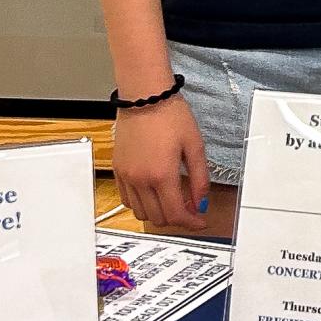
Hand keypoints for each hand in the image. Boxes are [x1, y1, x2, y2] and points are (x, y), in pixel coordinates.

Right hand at [114, 97, 209, 232]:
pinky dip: (140, 204)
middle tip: (189, 210)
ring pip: (140, 213)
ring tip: (172, 201)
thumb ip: (200, 178)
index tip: (199, 221)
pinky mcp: (118, 170)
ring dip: (158, 213)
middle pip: (158, 218)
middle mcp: (141, 179)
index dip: (191, 223)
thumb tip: (201, 202)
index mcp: (162, 175)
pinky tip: (153, 194)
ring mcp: (127, 176)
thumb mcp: (194, 145)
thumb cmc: (169, 114)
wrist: (145, 97)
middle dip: (176, 218)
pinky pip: (126, 200)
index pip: (176, 214)